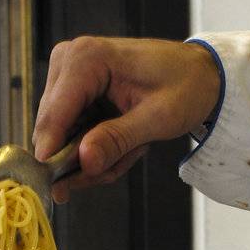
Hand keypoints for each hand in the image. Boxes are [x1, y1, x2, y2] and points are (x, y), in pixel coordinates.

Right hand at [33, 36, 221, 200]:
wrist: (197, 73)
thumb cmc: (185, 85)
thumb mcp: (157, 118)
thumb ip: (117, 140)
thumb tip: (84, 162)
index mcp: (87, 58)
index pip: (53, 117)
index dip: (53, 157)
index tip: (60, 190)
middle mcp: (68, 62)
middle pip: (52, 133)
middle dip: (84, 161)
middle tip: (122, 165)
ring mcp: (67, 77)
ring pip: (60, 140)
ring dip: (94, 158)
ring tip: (131, 150)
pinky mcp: (72, 92)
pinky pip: (70, 137)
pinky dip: (96, 151)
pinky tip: (123, 145)